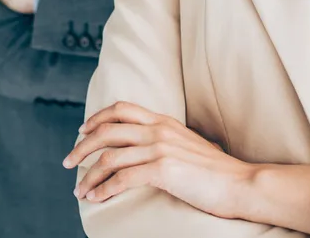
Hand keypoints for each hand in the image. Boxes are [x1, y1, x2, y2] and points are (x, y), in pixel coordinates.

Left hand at [66, 101, 250, 218]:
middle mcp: (158, 130)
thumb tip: (150, 150)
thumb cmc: (218, 172)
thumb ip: (168, 142)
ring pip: (110, 157)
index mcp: (164, 121)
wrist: (241, 184)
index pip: (121, 110)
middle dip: (82, 147)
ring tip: (79, 191)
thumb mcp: (190, 146)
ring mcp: (160, 148)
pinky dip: (104, 189)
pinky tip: (96, 199)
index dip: (97, 119)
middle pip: (107, 131)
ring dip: (89, 176)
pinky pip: (122, 178)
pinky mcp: (163, 170)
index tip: (81, 131)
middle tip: (68, 162)